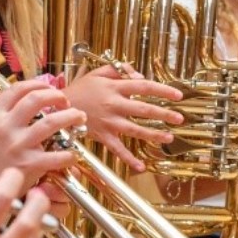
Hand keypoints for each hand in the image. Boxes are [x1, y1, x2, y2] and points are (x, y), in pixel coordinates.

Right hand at [0, 79, 80, 191]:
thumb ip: (4, 115)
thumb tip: (29, 101)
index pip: (17, 89)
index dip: (38, 84)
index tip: (50, 87)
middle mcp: (5, 127)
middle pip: (36, 98)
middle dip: (57, 96)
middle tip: (66, 102)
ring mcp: (17, 145)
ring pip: (51, 122)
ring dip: (71, 116)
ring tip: (79, 117)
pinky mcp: (28, 164)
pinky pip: (56, 156)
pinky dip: (69, 154)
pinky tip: (72, 155)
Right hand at [63, 64, 184, 171]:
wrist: (58, 107)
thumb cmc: (80, 89)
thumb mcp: (98, 72)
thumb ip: (120, 71)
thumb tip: (140, 77)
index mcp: (114, 88)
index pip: (144, 87)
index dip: (162, 90)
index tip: (178, 95)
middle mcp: (113, 105)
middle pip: (144, 109)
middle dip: (164, 114)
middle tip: (179, 118)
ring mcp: (108, 122)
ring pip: (134, 129)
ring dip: (153, 134)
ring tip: (168, 137)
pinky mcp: (102, 135)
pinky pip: (117, 149)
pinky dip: (129, 159)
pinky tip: (141, 166)